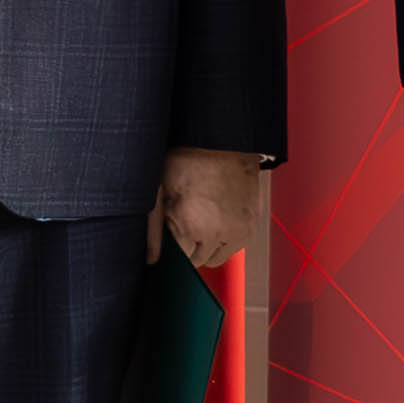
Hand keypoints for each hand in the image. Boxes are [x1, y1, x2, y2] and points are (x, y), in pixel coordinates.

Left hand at [149, 146, 265, 272]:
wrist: (222, 140)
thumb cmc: (187, 159)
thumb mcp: (159, 192)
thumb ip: (154, 229)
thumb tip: (151, 259)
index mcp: (191, 225)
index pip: (179, 260)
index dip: (170, 249)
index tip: (169, 237)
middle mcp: (218, 233)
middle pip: (198, 262)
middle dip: (187, 248)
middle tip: (183, 223)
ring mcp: (239, 230)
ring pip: (217, 258)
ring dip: (207, 248)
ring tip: (199, 222)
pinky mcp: (252, 224)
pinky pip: (235, 247)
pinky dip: (225, 240)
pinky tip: (215, 220)